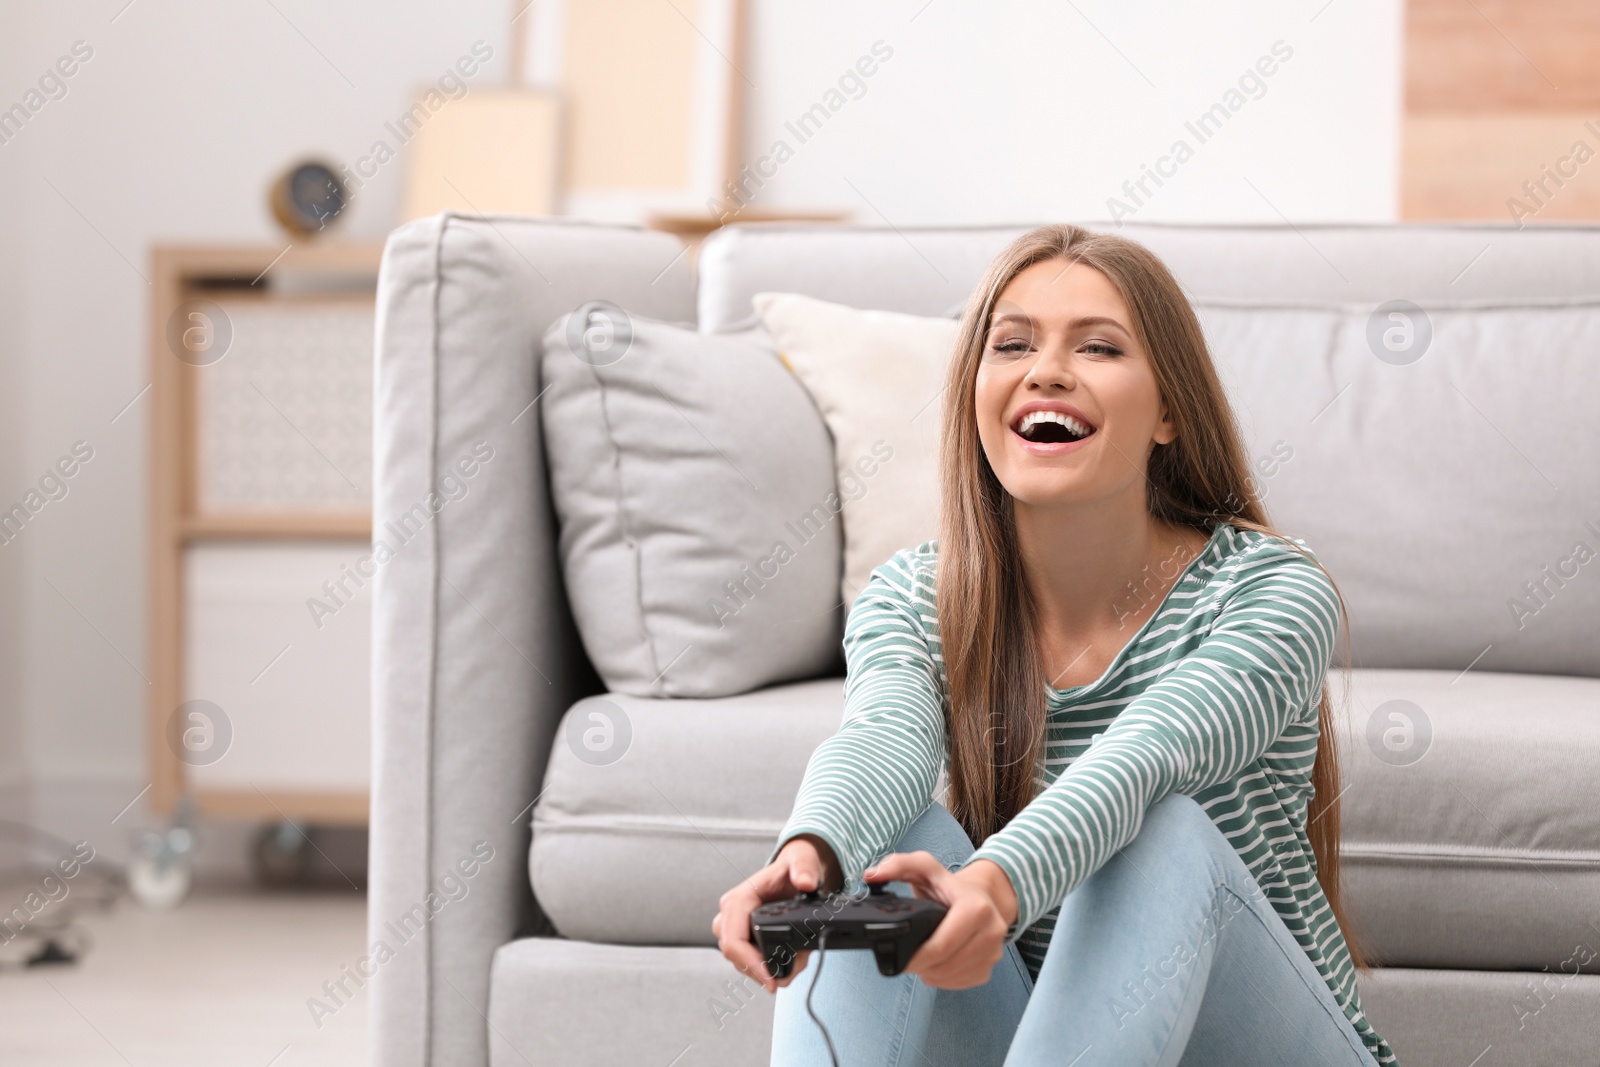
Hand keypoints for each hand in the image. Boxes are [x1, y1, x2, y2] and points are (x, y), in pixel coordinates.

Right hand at [713, 834, 839, 993]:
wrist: (795, 869)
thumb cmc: (794, 865)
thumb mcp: (802, 860)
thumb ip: (804, 868)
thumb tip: (805, 882)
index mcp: (740, 898)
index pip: (734, 940)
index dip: (751, 964)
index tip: (772, 981)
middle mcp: (731, 914)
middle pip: (735, 956)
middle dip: (763, 971)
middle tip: (792, 973)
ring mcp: (735, 928)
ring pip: (742, 962)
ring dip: (768, 970)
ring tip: (798, 961)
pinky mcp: (743, 937)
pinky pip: (748, 960)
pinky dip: (769, 966)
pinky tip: (789, 962)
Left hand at [865, 853, 1018, 989]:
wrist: (981, 895)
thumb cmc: (949, 885)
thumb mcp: (924, 867)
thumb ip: (897, 865)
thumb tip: (872, 875)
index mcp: (976, 907)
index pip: (942, 945)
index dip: (916, 956)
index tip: (900, 957)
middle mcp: (992, 930)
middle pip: (946, 965)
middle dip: (922, 966)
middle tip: (907, 960)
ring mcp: (993, 952)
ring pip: (952, 977)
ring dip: (931, 974)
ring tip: (921, 959)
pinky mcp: (988, 968)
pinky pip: (960, 984)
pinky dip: (943, 979)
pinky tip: (935, 964)